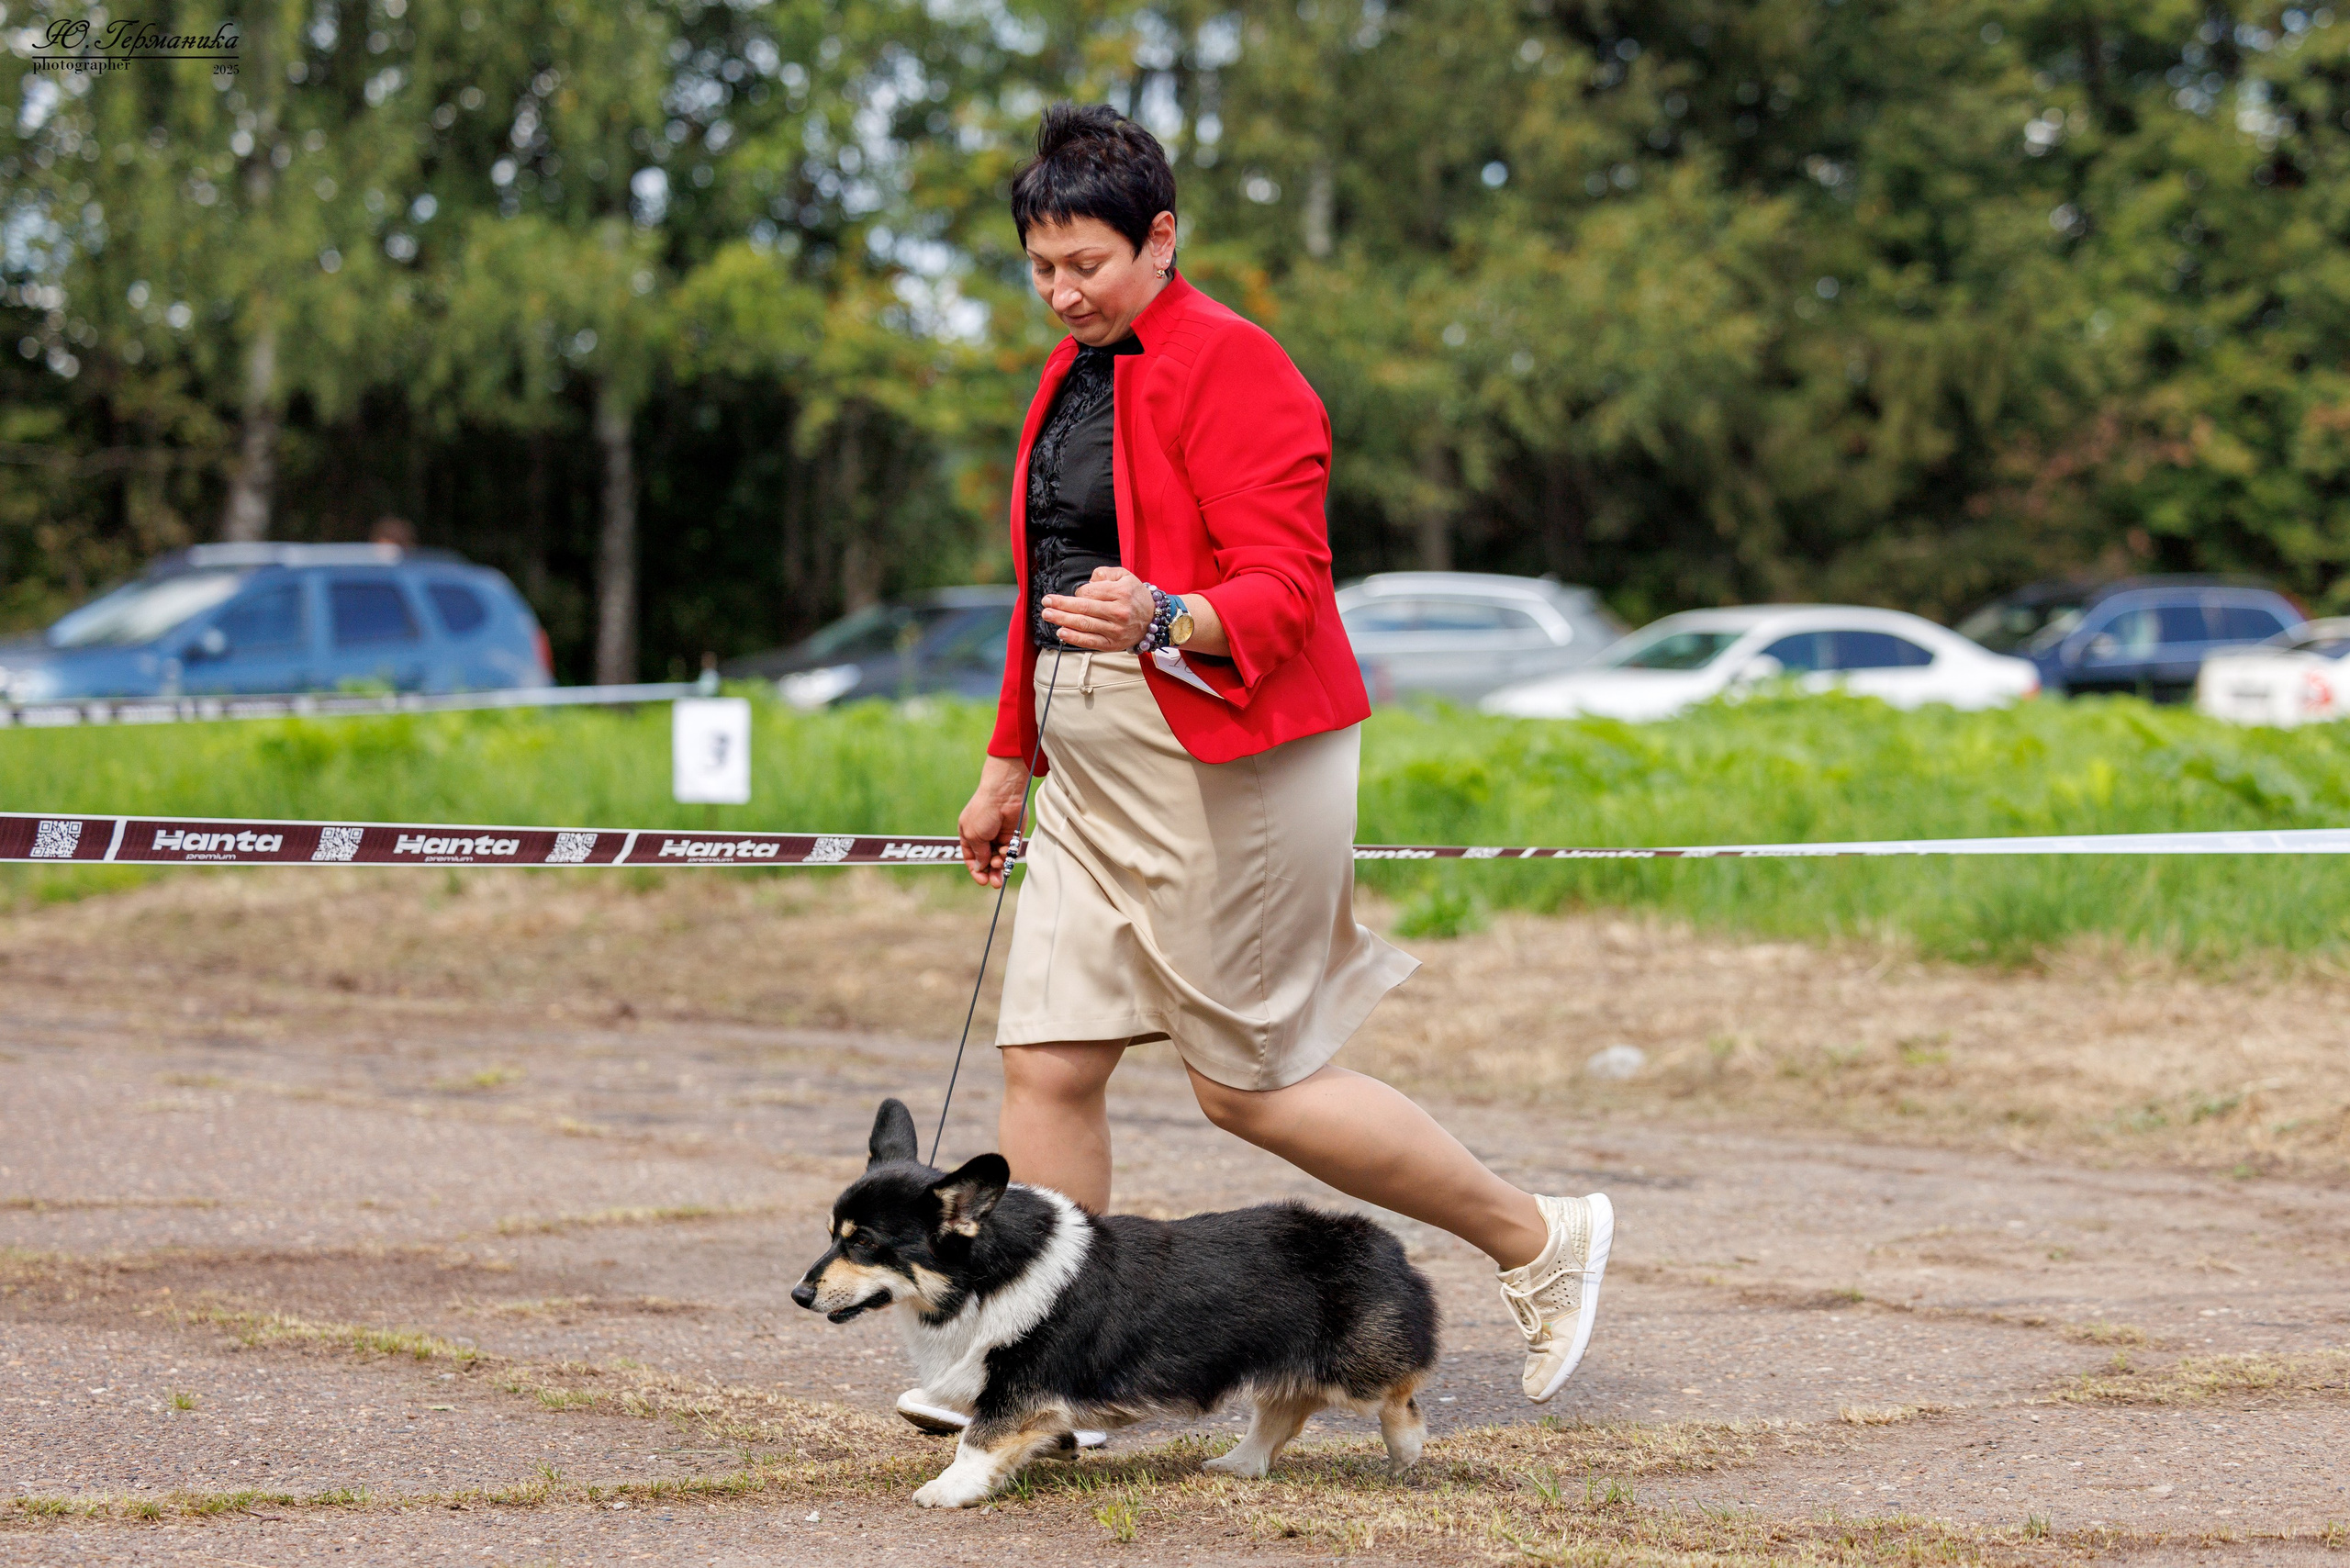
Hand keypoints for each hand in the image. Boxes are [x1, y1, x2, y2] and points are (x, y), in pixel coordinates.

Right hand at [958, 754, 1033, 886]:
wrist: (1003, 795)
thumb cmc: (983, 812)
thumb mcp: (973, 835)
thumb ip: (978, 854)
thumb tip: (980, 867)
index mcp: (969, 836)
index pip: (972, 859)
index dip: (976, 871)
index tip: (982, 881)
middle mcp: (984, 838)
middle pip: (987, 862)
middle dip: (991, 873)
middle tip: (995, 883)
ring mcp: (998, 837)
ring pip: (1000, 859)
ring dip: (999, 864)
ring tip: (999, 862)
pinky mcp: (1012, 836)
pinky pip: (1010, 852)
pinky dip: (1008, 855)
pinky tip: (1005, 850)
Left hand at [1041, 567, 1153, 650]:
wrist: (1154, 619)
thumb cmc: (1135, 596)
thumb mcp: (1125, 576)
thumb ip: (1105, 573)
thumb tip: (1089, 582)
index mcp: (1121, 593)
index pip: (1090, 593)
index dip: (1078, 593)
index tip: (1075, 594)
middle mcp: (1118, 612)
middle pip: (1084, 608)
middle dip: (1061, 605)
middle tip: (1046, 602)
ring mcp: (1115, 630)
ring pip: (1084, 624)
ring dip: (1063, 620)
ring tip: (1048, 615)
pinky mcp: (1113, 644)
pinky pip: (1090, 642)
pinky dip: (1074, 638)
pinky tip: (1061, 632)